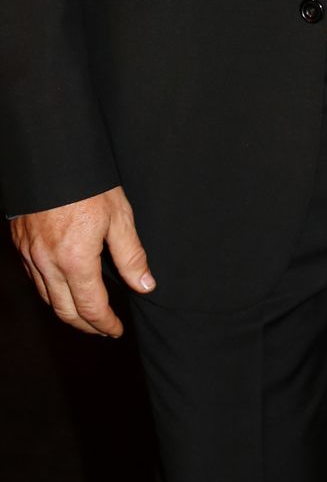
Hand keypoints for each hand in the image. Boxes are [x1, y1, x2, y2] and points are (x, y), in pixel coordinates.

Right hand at [10, 185, 155, 336]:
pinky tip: (63, 287)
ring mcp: (32, 255)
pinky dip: (50, 292)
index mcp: (76, 260)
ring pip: (47, 298)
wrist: (53, 156)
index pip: (91, 307)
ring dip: (67, 312)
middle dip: (86, 326)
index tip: (116, 330)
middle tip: (103, 329)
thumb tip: (145, 285)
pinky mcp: (22, 245)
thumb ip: (132, 255)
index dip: (105, 324)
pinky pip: (35, 279)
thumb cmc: (89, 183)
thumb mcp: (119, 217)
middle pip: (65, 311)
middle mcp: (49, 264)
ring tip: (85, 314)